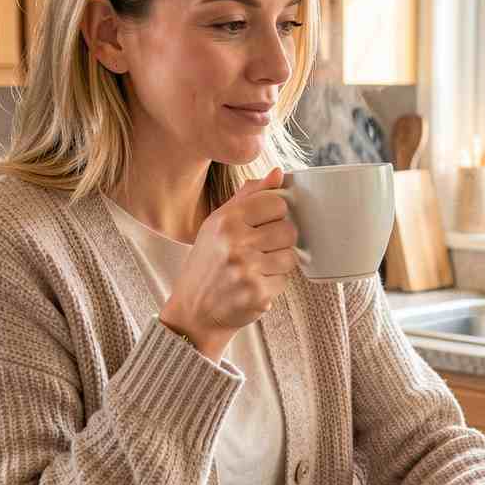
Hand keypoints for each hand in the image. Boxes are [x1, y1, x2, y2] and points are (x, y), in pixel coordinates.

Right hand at [160, 167, 297, 360]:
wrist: (193, 311)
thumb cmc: (208, 263)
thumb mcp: (218, 224)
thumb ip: (249, 196)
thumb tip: (278, 173)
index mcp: (226, 220)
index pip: (276, 202)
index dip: (275, 214)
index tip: (264, 224)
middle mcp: (235, 243)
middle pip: (288, 230)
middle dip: (280, 240)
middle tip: (261, 249)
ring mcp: (246, 270)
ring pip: (291, 256)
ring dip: (278, 263)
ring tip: (256, 268)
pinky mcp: (257, 294)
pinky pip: (285, 280)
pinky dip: (274, 284)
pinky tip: (254, 285)